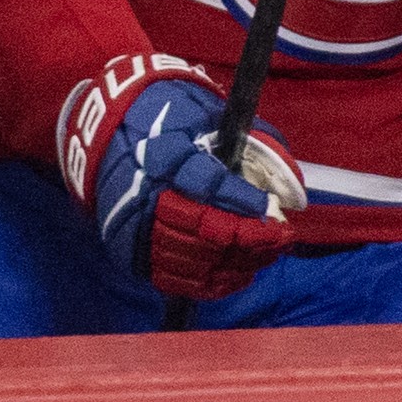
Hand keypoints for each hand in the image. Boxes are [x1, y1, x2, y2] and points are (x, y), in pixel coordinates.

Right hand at [56, 55, 305, 300]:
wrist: (110, 131)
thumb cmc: (172, 121)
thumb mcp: (212, 118)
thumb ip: (254, 148)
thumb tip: (291, 190)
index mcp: (165, 153)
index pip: (209, 185)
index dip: (244, 202)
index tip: (273, 210)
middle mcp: (145, 194)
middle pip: (203, 228)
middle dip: (248, 238)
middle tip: (281, 238)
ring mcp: (133, 227)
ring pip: (191, 257)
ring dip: (235, 262)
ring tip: (267, 255)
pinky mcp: (129, 251)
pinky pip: (173, 278)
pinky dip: (209, 282)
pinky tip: (238, 274)